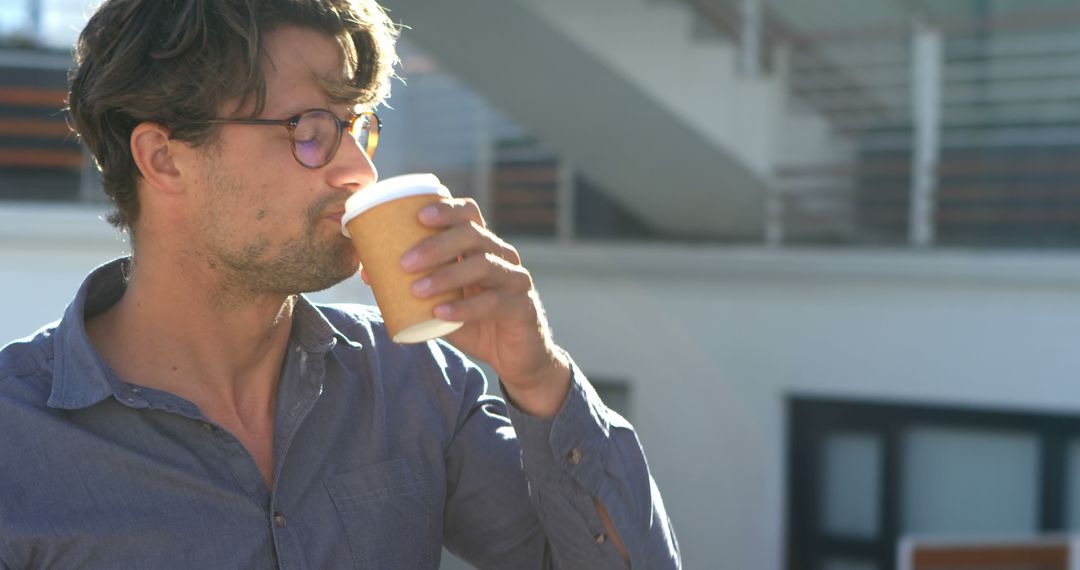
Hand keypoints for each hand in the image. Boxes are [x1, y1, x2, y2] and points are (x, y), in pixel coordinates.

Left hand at [375, 197, 570, 415]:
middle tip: (404, 262)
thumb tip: (369, 273)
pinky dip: (464, 307)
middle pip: (473, 235)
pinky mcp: (522, 308)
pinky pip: (493, 302)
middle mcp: (502, 257)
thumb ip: (415, 288)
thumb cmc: (475, 323)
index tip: (418, 216)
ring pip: (484, 265)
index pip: (469, 215)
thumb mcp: (443, 302)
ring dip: (446, 275)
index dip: (447, 209)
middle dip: (437, 244)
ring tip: (416, 289)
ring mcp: (515, 280)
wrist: (515, 358)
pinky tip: (442, 314)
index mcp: (482, 247)